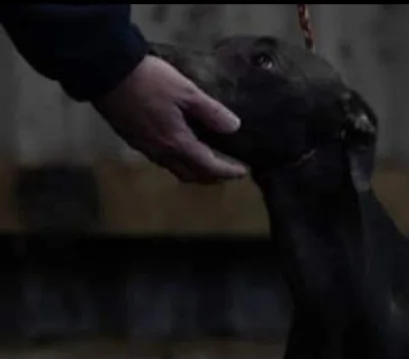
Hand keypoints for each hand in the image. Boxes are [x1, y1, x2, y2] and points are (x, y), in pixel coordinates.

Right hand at [92, 55, 246, 183]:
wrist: (104, 70)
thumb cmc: (148, 79)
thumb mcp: (186, 91)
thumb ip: (212, 112)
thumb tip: (234, 127)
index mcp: (177, 143)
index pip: (209, 167)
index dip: (228, 172)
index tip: (243, 171)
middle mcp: (161, 152)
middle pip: (192, 175)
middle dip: (212, 177)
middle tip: (226, 171)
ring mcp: (144, 147)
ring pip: (175, 169)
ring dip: (194, 171)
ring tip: (206, 163)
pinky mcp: (132, 139)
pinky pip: (160, 160)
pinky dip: (177, 161)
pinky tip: (179, 148)